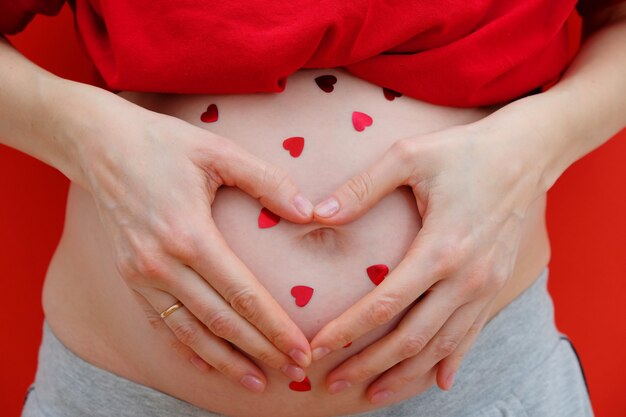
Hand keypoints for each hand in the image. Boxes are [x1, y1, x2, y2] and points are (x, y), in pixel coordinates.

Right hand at [70, 89, 313, 391]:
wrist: (99, 145)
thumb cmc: (164, 144)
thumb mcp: (218, 151)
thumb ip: (267, 181)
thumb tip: (309, 212)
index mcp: (189, 234)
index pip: (243, 294)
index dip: (275, 327)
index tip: (302, 349)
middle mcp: (162, 264)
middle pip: (221, 321)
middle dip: (261, 350)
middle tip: (295, 371)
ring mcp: (142, 275)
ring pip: (191, 332)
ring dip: (226, 361)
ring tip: (258, 382)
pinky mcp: (130, 277)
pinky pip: (162, 323)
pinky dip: (187, 348)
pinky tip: (209, 364)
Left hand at [308, 120, 545, 402]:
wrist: (527, 153)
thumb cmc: (464, 151)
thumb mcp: (409, 156)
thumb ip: (363, 187)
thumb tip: (317, 214)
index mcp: (441, 248)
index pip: (386, 304)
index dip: (348, 331)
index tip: (318, 348)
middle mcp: (467, 278)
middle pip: (412, 338)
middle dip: (369, 365)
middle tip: (332, 382)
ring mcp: (485, 287)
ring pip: (441, 347)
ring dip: (405, 375)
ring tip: (371, 394)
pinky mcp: (495, 287)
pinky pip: (471, 336)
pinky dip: (450, 362)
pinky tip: (438, 383)